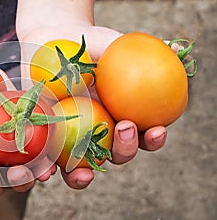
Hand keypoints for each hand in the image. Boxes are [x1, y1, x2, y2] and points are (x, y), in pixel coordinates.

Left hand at [19, 25, 167, 189]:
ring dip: (84, 177)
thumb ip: (141, 51)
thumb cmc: (85, 45)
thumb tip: (175, 49)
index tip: (156, 129)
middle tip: (123, 127)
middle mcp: (98, 133)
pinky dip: (47, 170)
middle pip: (116, 155)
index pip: (142, 136)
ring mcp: (71, 139)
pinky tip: (44, 172)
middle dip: (124, 150)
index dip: (152, 140)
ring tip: (83, 174)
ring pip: (81, 168)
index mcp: (119, 116)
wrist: (48, 42)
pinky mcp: (44, 140)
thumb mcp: (113, 44)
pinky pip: (46, 159)